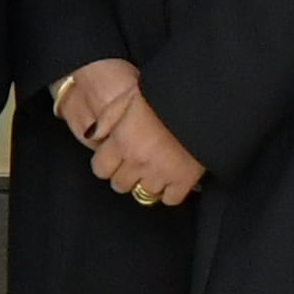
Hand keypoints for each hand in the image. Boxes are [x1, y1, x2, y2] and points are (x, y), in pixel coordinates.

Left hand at [54, 55, 204, 208]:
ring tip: (154, 170)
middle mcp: (137, 162)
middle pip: (120, 184)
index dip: (105, 164)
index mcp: (122, 141)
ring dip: (147, 183)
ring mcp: (160, 173)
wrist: (202, 102)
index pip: (100, 169)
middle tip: (134, 164)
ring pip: (144, 193)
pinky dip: (170, 192)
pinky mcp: (184, 180)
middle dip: (124, 175)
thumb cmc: (165, 95)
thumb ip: (107, 118)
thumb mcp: (128, 96)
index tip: (113, 159)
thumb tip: (92, 135)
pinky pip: (170, 199)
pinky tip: (171, 179)